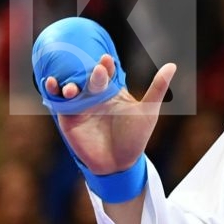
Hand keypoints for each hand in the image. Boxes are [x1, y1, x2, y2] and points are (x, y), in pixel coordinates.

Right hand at [43, 53, 176, 176]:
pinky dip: (52, 90)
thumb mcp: (148, 111)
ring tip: (74, 88)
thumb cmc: (135, 137)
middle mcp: (94, 96)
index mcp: (112, 91)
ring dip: (69, 83)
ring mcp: (80, 106)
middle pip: (89, 79)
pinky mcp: (68, 118)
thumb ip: (157, 88)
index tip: (107, 60)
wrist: (120, 163)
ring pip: (71, 87)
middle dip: (92, 75)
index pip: (107, 72)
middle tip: (98, 72)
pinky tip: (51, 83)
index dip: (106, 65)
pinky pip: (57, 101)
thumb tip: (172, 65)